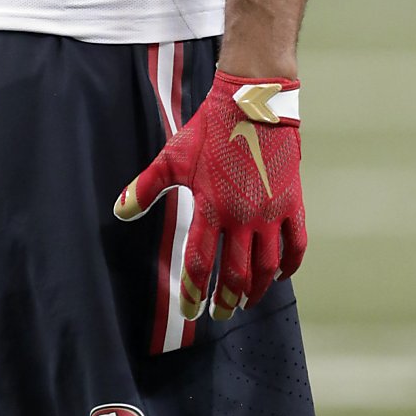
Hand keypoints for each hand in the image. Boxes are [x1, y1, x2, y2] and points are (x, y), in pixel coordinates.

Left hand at [114, 73, 304, 322]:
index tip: (191, 311)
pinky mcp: (292, 202)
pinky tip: (279, 276)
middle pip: (237, 275)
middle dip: (227, 301)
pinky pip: (296, 245)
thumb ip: (145, 188)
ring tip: (247, 302)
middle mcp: (243, 216)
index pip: (201, 264)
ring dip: (257, 291)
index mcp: (211, 207)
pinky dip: (290, 266)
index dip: (195, 292)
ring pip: (267, 268)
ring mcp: (270, 212)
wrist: (252, 101)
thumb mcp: (173, 157)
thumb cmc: (209, 129)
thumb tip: (119, 211)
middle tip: (220, 314)